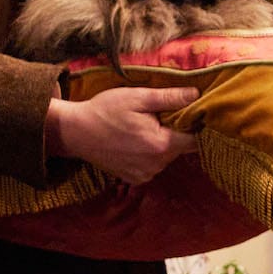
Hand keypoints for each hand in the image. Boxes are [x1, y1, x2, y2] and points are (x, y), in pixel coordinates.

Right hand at [45, 86, 199, 184]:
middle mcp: (156, 165)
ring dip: (162, 143)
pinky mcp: (135, 178)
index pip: (195, 140)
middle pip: (180, 148)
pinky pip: (153, 165)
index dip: (196, 125)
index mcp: (160, 145)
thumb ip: (169, 98)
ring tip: (144, 127)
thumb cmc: (105, 110)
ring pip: (167, 157)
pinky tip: (134, 141)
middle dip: (176, 132)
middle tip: (159, 115)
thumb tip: (196, 95)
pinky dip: (150, 153)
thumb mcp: (137, 97)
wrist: (76, 132)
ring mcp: (145, 174)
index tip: (190, 113)